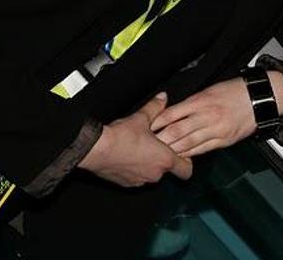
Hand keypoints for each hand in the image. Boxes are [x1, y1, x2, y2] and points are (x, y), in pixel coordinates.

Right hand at [78, 93, 192, 186]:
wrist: (96, 149)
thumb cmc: (120, 137)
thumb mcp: (141, 117)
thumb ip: (155, 107)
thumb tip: (162, 98)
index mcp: (164, 159)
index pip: (186, 170)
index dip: (186, 163)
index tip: (182, 155)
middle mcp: (155, 174)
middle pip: (166, 170)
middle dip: (161, 159)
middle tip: (153, 145)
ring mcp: (140, 181)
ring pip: (150, 174)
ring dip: (146, 164)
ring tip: (136, 148)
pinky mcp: (126, 184)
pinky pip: (135, 178)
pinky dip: (133, 169)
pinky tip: (125, 156)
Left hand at [149, 78, 256, 157]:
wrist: (259, 98)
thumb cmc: (233, 91)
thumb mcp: (208, 91)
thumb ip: (189, 104)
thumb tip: (170, 111)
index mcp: (200, 101)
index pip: (172, 113)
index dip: (157, 122)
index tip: (146, 127)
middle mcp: (206, 116)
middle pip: (178, 131)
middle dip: (161, 140)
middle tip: (147, 145)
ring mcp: (216, 130)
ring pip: (189, 143)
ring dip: (173, 150)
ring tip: (159, 154)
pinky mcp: (224, 140)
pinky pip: (203, 149)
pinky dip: (190, 154)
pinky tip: (180, 158)